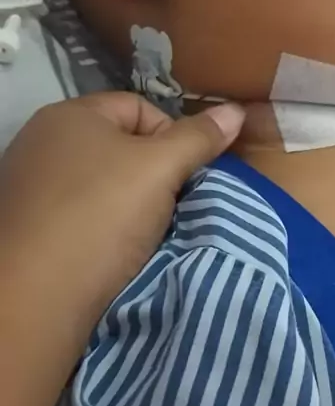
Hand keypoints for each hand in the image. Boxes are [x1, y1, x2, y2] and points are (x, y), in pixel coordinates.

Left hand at [0, 93, 244, 360]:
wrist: (34, 297)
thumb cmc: (100, 216)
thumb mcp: (160, 170)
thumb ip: (198, 138)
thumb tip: (235, 110)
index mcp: (69, 115)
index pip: (139, 108)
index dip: (174, 136)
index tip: (188, 175)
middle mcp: (43, 143)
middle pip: (120, 147)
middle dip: (154, 175)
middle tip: (173, 205)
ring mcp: (30, 187)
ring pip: (102, 186)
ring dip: (131, 206)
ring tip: (148, 234)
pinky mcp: (28, 228)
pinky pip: (80, 217)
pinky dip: (103, 230)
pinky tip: (115, 253)